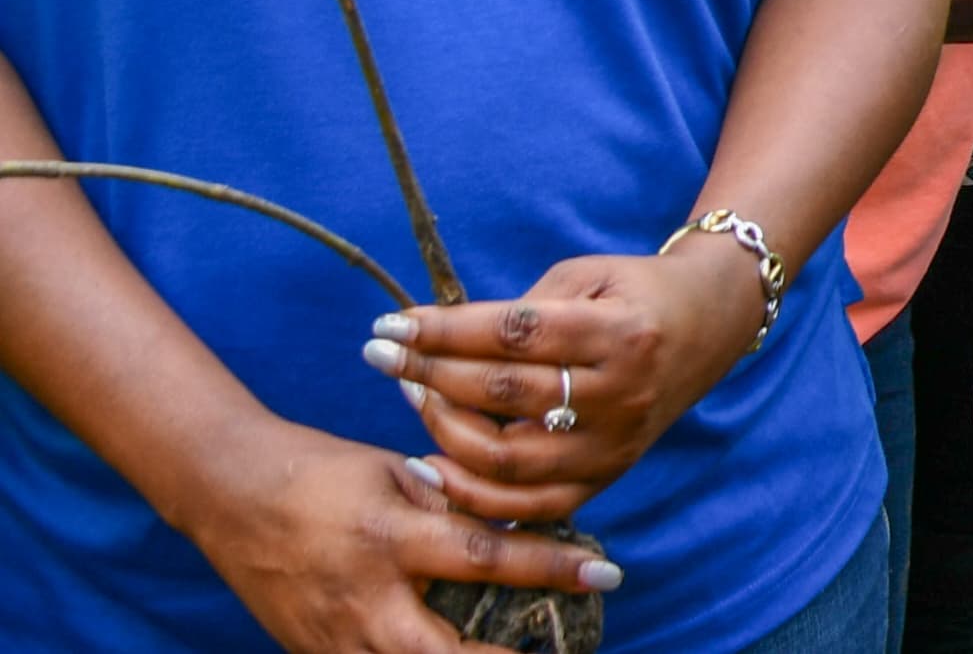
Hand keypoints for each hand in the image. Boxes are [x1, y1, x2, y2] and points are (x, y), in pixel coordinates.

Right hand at [175, 417, 613, 653]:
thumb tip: (509, 526)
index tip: (605, 574)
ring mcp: (333, 636)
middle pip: (442, 653)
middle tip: (561, 652)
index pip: (485, 557)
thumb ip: (448, 505)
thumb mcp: (393, 474)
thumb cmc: (321, 473)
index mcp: (391, 536)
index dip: (549, 568)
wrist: (229, 495)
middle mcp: (363, 597)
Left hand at [365, 241, 769, 523]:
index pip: (512, 334)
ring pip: (505, 459)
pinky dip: (472, 493)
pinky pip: (527, 506)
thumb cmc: (633, 292)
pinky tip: (435, 462)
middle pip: (503, 395)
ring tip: (414, 398)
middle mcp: (621, 393)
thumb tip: (434, 340)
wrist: (709, 325)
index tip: (388, 324)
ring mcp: (614, 444)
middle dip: (429, 374)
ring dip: (442, 430)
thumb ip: (520, 311)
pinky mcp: (607, 476)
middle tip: (384, 356)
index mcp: (619, 332)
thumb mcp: (586, 276)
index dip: (442, 330)